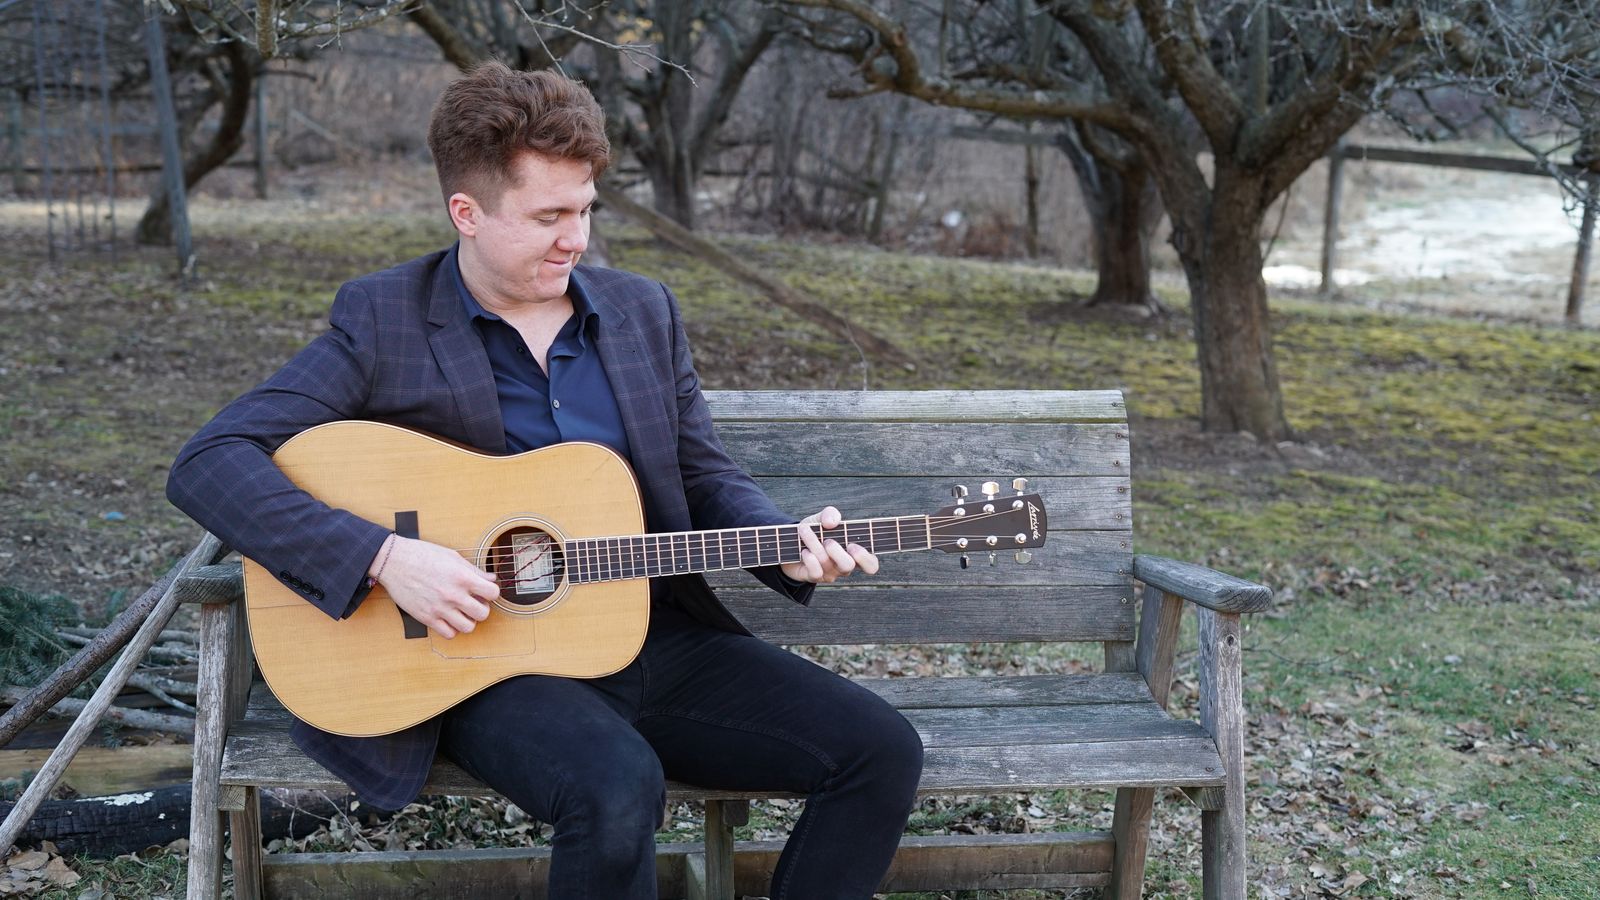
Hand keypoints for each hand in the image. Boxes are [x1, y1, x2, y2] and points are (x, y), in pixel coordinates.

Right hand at [372, 535, 497, 638]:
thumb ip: (474, 570)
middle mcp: (453, 595)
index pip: (493, 593)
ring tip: (462, 612)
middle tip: (474, 602)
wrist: (394, 561)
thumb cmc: (422, 555)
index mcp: (462, 577)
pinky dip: (452, 629)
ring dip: (468, 620)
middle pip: (483, 614)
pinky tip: (449, 618)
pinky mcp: (427, 617)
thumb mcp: (452, 556)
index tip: (485, 591)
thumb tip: (491, 579)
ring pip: (468, 627)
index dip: (491, 593)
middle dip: (482, 608)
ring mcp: (440, 608)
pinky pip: (449, 634)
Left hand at [781, 506, 879, 583]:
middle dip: (836, 551)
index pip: (871, 565)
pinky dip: (809, 558)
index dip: (865, 558)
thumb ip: (830, 514)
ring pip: (827, 563)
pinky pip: (816, 572)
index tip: (852, 545)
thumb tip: (831, 523)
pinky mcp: (814, 577)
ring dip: (814, 544)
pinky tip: (804, 550)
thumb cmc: (815, 531)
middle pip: (848, 565)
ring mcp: (830, 573)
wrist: (792, 542)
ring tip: (804, 530)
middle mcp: (844, 566)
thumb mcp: (822, 518)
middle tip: (828, 541)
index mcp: (854, 553)